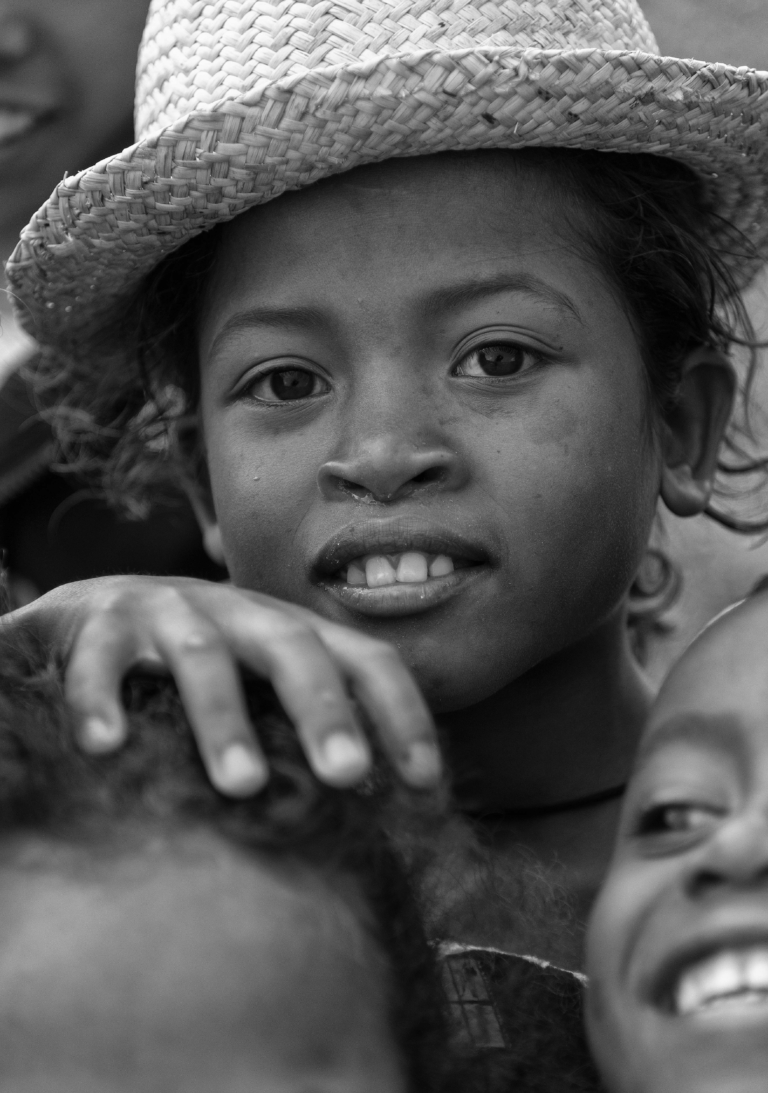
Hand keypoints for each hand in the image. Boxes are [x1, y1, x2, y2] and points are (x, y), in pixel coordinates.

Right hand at [9, 576, 439, 795]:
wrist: (88, 612)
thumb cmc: (193, 667)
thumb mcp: (258, 686)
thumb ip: (302, 728)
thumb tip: (368, 803)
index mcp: (287, 630)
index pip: (363, 659)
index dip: (401, 712)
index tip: (426, 782)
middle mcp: (236, 612)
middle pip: (293, 648)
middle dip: (324, 710)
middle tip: (348, 775)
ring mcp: (167, 611)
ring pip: (202, 656)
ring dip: (225, 718)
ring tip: (243, 784)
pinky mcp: (98, 623)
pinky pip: (100, 661)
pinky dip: (100, 700)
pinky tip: (105, 746)